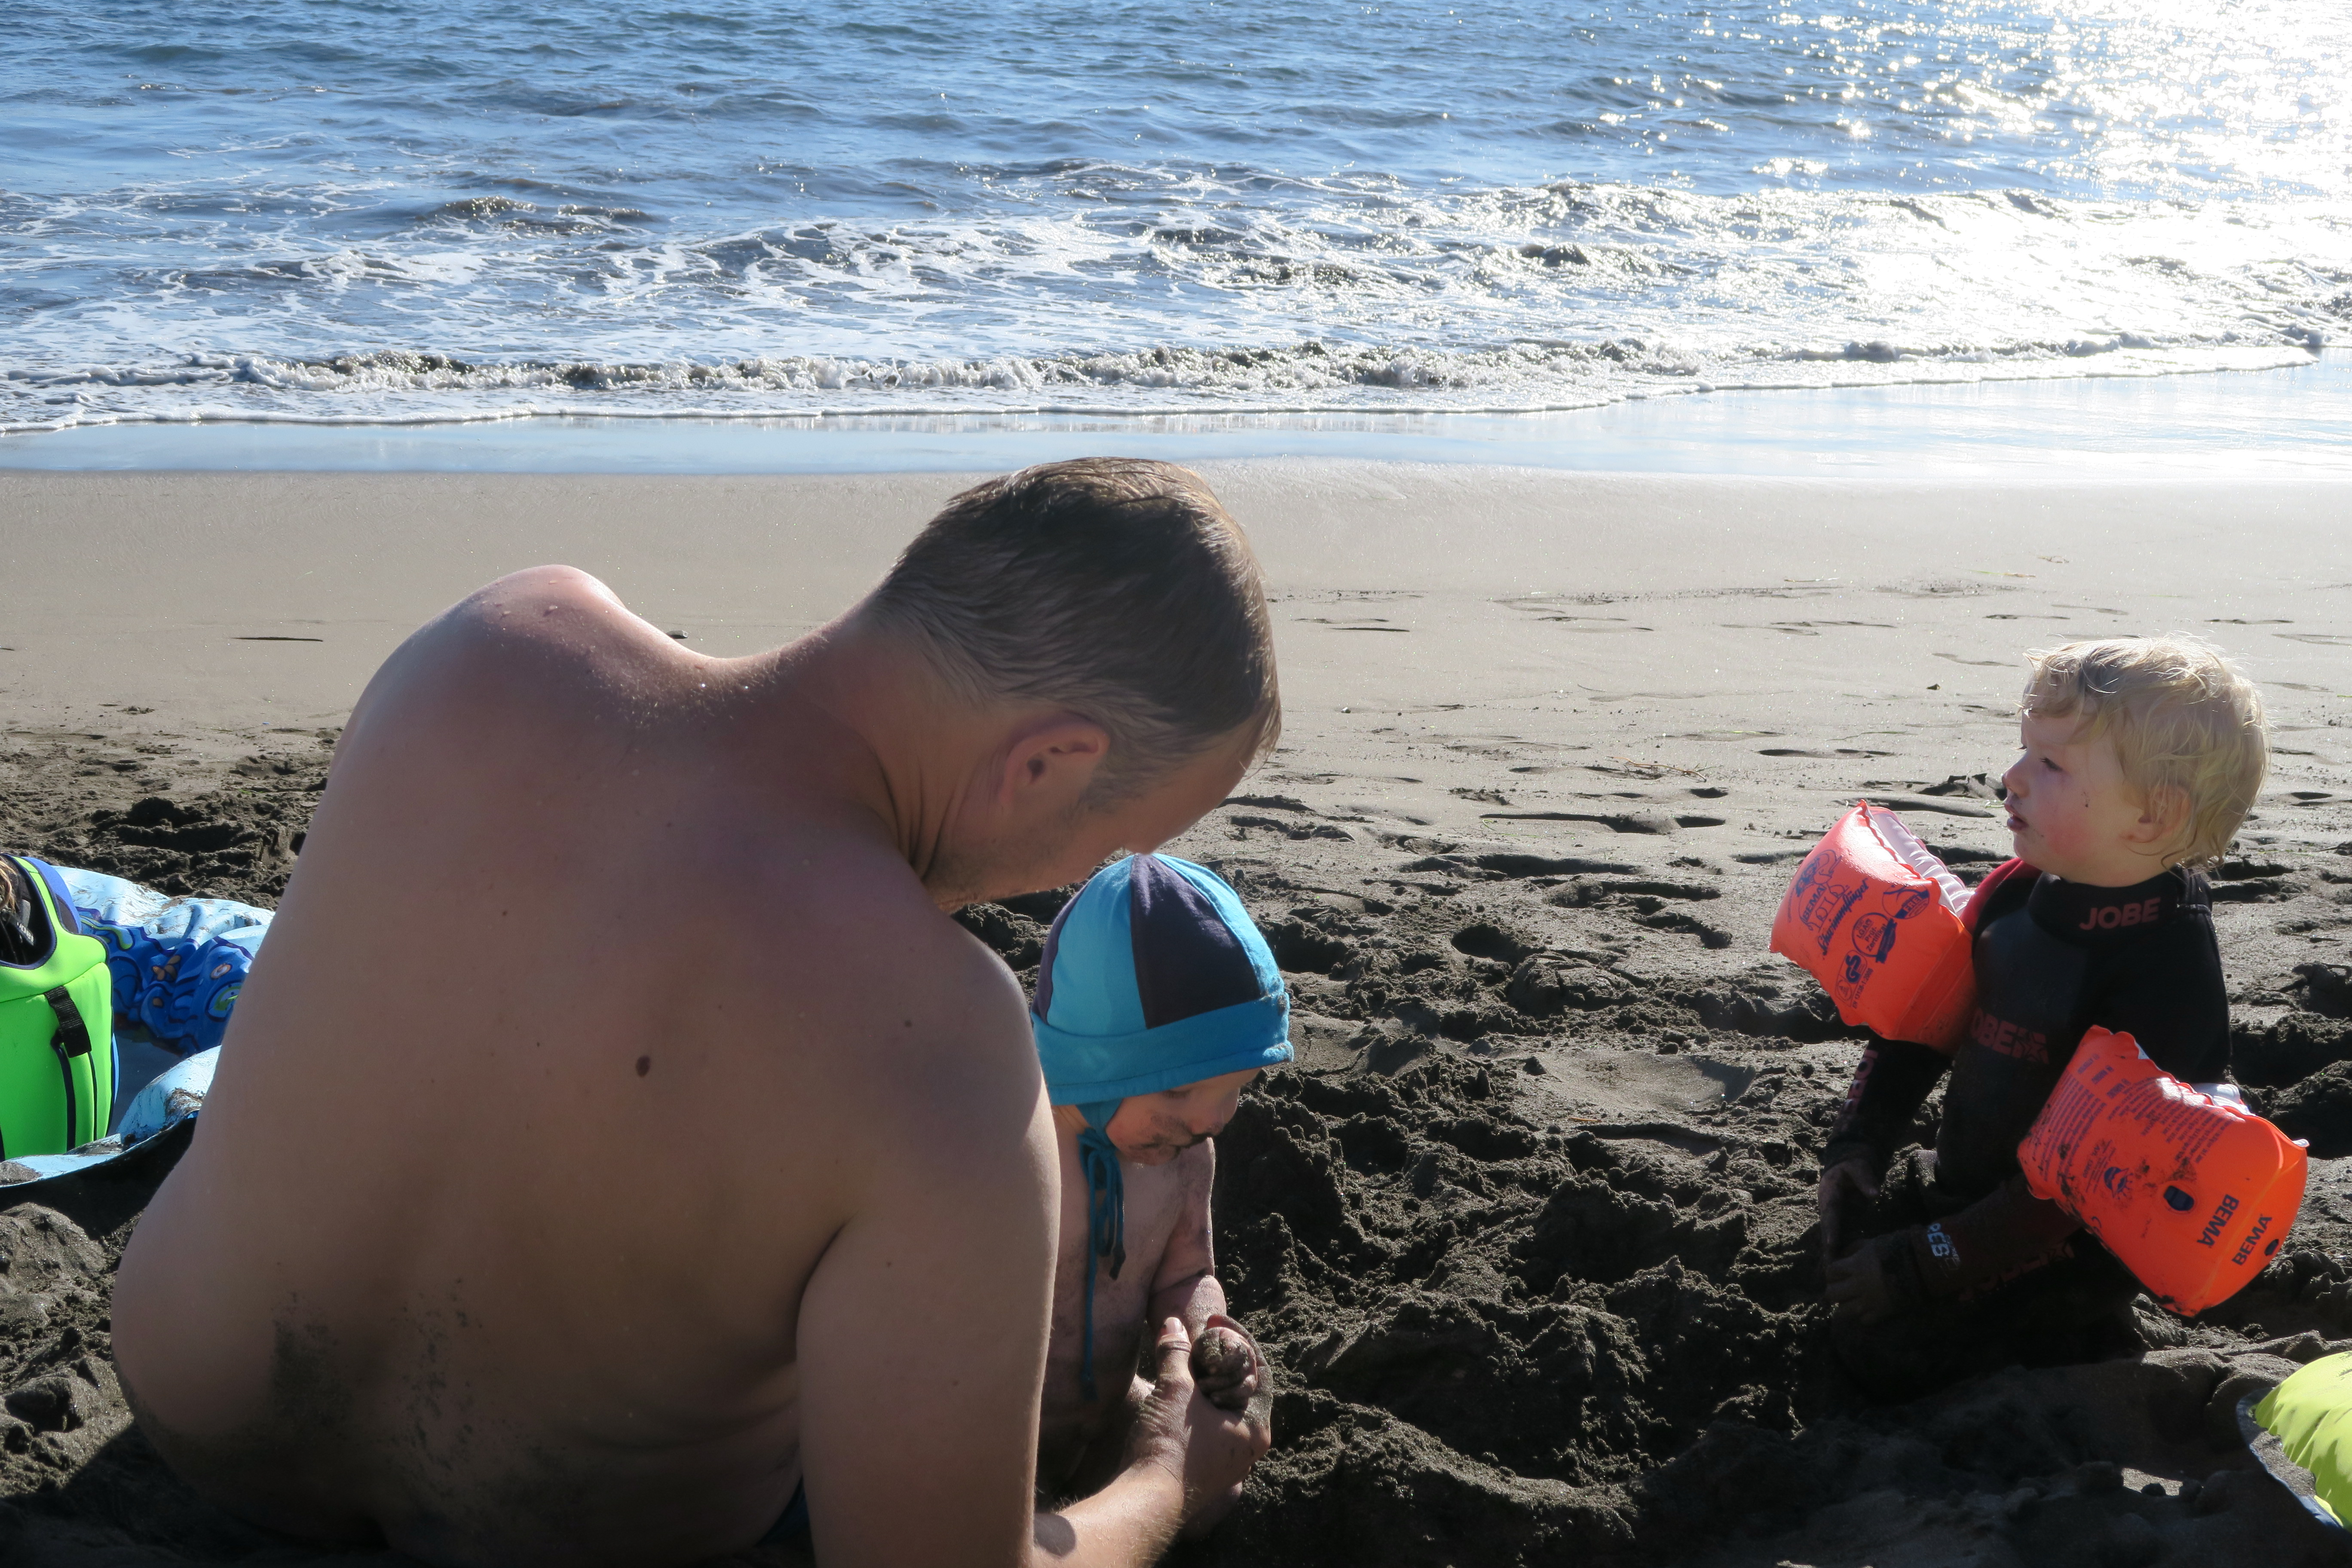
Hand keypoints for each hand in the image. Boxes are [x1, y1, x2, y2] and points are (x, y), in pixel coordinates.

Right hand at [1129, 1316, 1270, 1538]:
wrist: (1145, 1500)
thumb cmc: (1170, 1446)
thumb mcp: (1175, 1389)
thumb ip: (1176, 1353)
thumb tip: (1173, 1324)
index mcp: (1256, 1427)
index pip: (1260, 1369)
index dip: (1237, 1337)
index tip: (1212, 1322)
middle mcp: (1248, 1446)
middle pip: (1242, 1387)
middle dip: (1219, 1360)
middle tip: (1198, 1338)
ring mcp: (1226, 1459)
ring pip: (1222, 1405)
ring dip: (1204, 1380)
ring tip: (1183, 1359)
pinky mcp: (1203, 1466)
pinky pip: (1207, 1423)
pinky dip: (1195, 1401)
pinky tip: (1175, 1388)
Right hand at [1817, 1155, 1880, 1263]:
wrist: (1848, 1161)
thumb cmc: (1853, 1163)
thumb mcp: (1857, 1166)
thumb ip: (1865, 1178)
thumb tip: (1874, 1194)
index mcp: (1829, 1193)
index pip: (1830, 1214)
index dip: (1831, 1230)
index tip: (1830, 1245)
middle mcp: (1828, 1205)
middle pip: (1827, 1229)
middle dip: (1827, 1247)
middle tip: (1828, 1266)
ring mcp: (1833, 1212)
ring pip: (1831, 1234)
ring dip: (1831, 1250)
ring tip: (1831, 1269)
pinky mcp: (1841, 1216)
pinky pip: (1840, 1233)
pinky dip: (1839, 1247)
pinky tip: (1841, 1261)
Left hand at [1823, 1232, 1901, 1324]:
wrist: (1921, 1267)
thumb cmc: (1896, 1250)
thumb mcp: (1872, 1243)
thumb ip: (1854, 1249)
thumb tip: (1841, 1254)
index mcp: (1855, 1266)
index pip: (1830, 1272)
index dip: (1831, 1273)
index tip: (1837, 1273)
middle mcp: (1858, 1285)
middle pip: (1831, 1294)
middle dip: (1833, 1291)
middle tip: (1841, 1289)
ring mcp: (1869, 1301)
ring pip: (1843, 1311)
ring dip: (1845, 1306)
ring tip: (1851, 1301)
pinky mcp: (1881, 1313)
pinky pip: (1863, 1320)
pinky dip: (1862, 1316)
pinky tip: (1867, 1308)